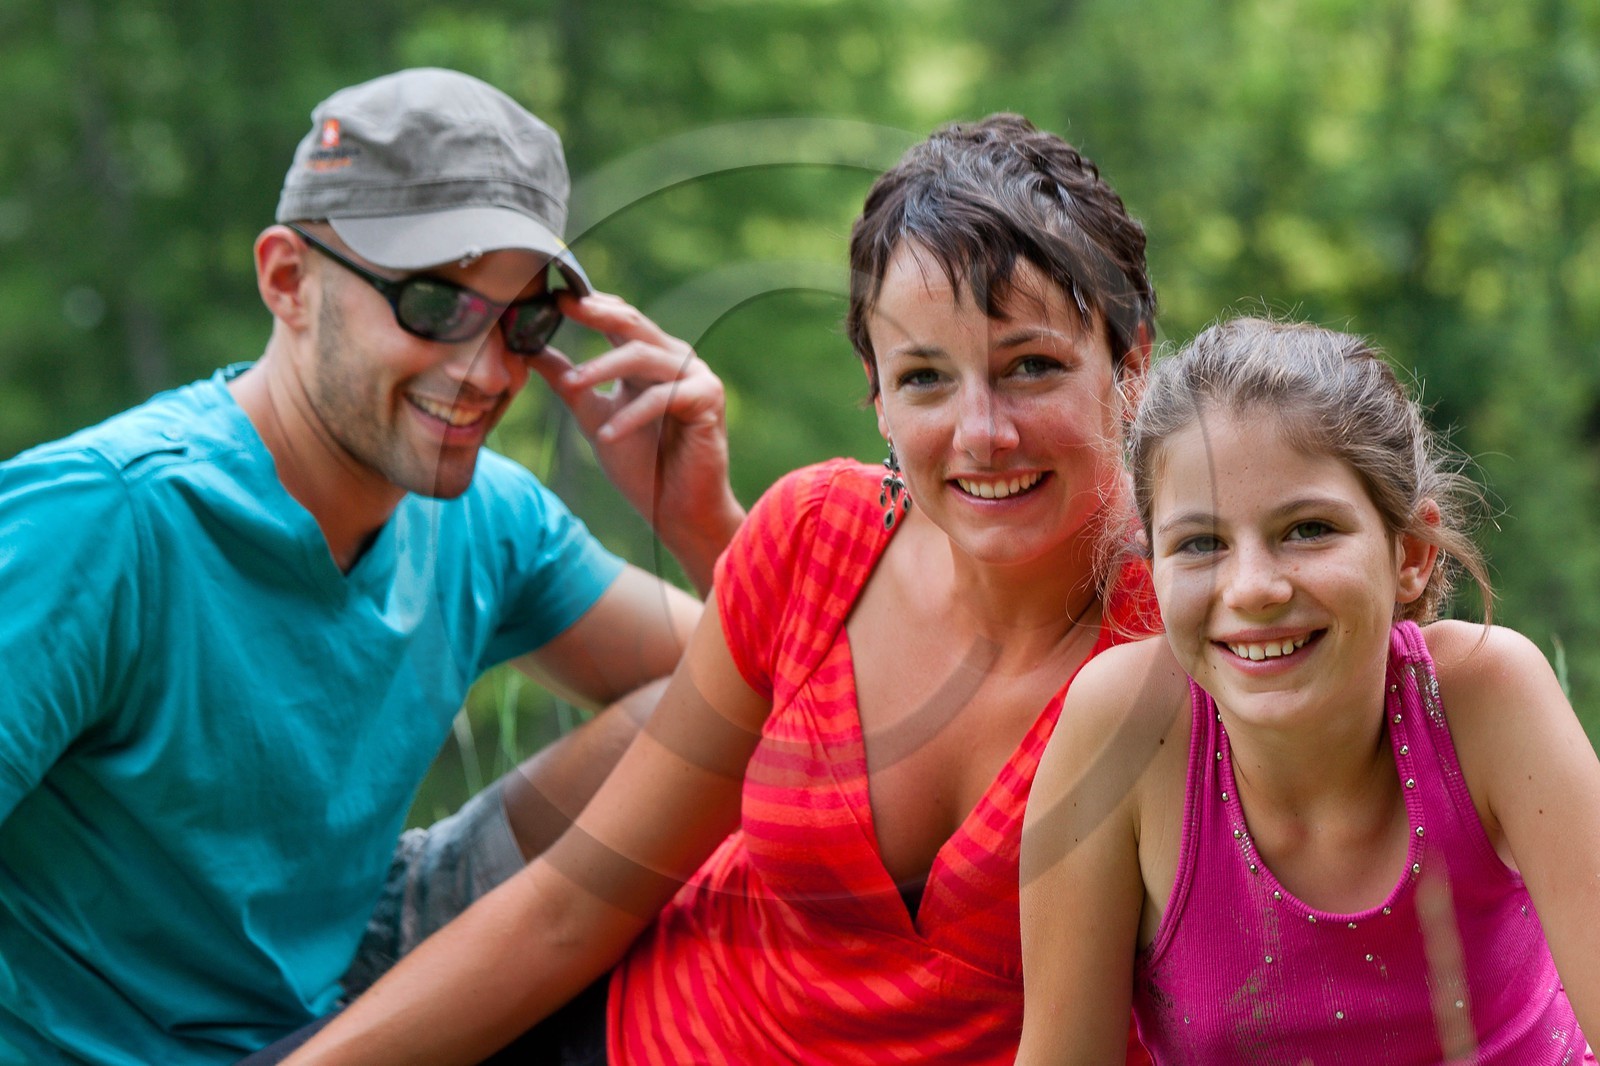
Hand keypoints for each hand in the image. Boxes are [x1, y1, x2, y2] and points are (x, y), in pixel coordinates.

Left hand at [530, 291, 743, 595]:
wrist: (677, 510)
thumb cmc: (642, 465)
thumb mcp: (593, 417)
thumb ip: (568, 382)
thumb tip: (528, 350)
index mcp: (649, 359)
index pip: (618, 318)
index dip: (588, 304)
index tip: (550, 294)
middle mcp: (674, 359)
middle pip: (634, 323)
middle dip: (597, 313)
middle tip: (563, 304)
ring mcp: (695, 376)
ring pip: (644, 356)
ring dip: (604, 367)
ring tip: (572, 384)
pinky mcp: (708, 400)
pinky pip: (663, 398)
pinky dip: (633, 416)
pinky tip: (608, 436)